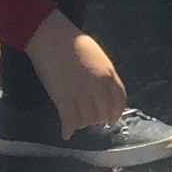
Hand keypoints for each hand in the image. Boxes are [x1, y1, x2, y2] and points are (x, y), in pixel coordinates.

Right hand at [23, 11, 127, 137]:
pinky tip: (66, 134)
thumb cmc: (75, 44)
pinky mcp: (63, 98)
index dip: (115, 113)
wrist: (52, 37)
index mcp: (109, 74)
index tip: (111, 120)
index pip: (119, 101)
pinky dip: (68, 130)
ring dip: (82, 124)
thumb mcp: (99, 58)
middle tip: (89, 120)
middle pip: (102, 113)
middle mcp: (98, 86)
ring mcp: (81, 93)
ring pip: (87, 119)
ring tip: (76, 122)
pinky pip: (69, 120)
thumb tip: (104, 93)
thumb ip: (104, 76)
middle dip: (97, 119)